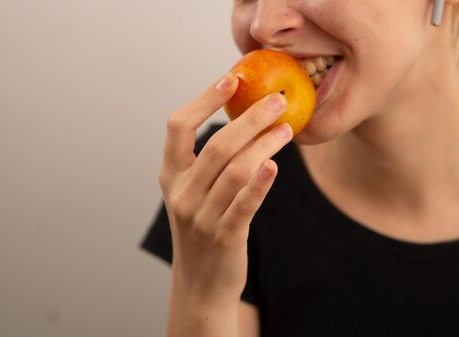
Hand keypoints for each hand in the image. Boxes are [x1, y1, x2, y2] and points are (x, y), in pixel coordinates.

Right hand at [159, 72, 292, 303]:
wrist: (200, 284)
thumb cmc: (203, 228)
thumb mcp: (194, 192)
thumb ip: (209, 160)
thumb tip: (243, 117)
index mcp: (171, 175)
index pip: (178, 126)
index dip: (204, 99)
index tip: (232, 78)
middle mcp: (181, 193)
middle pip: (217, 145)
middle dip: (250, 118)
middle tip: (277, 99)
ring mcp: (200, 217)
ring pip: (235, 171)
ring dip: (265, 145)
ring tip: (288, 129)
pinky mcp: (224, 236)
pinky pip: (244, 204)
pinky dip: (260, 182)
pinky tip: (276, 164)